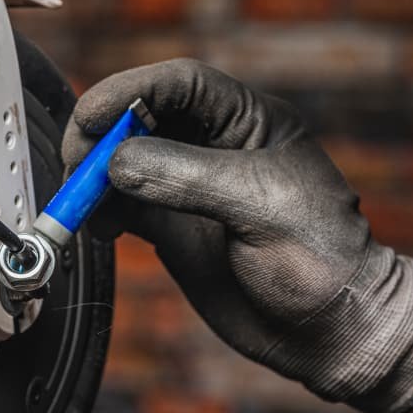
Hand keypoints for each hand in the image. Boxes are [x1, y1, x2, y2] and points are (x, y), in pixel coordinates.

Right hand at [63, 59, 412, 412]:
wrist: (333, 328)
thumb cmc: (322, 257)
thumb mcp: (259, 203)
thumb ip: (187, 177)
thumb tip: (118, 162)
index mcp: (249, 121)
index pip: (180, 84)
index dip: (130, 92)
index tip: (91, 117)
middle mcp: (216, 147)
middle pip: (143, 118)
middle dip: (104, 134)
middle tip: (79, 165)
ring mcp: (191, 188)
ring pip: (126, 163)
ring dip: (95, 177)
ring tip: (81, 204)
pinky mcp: (175, 229)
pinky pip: (125, 207)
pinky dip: (102, 211)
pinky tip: (98, 229)